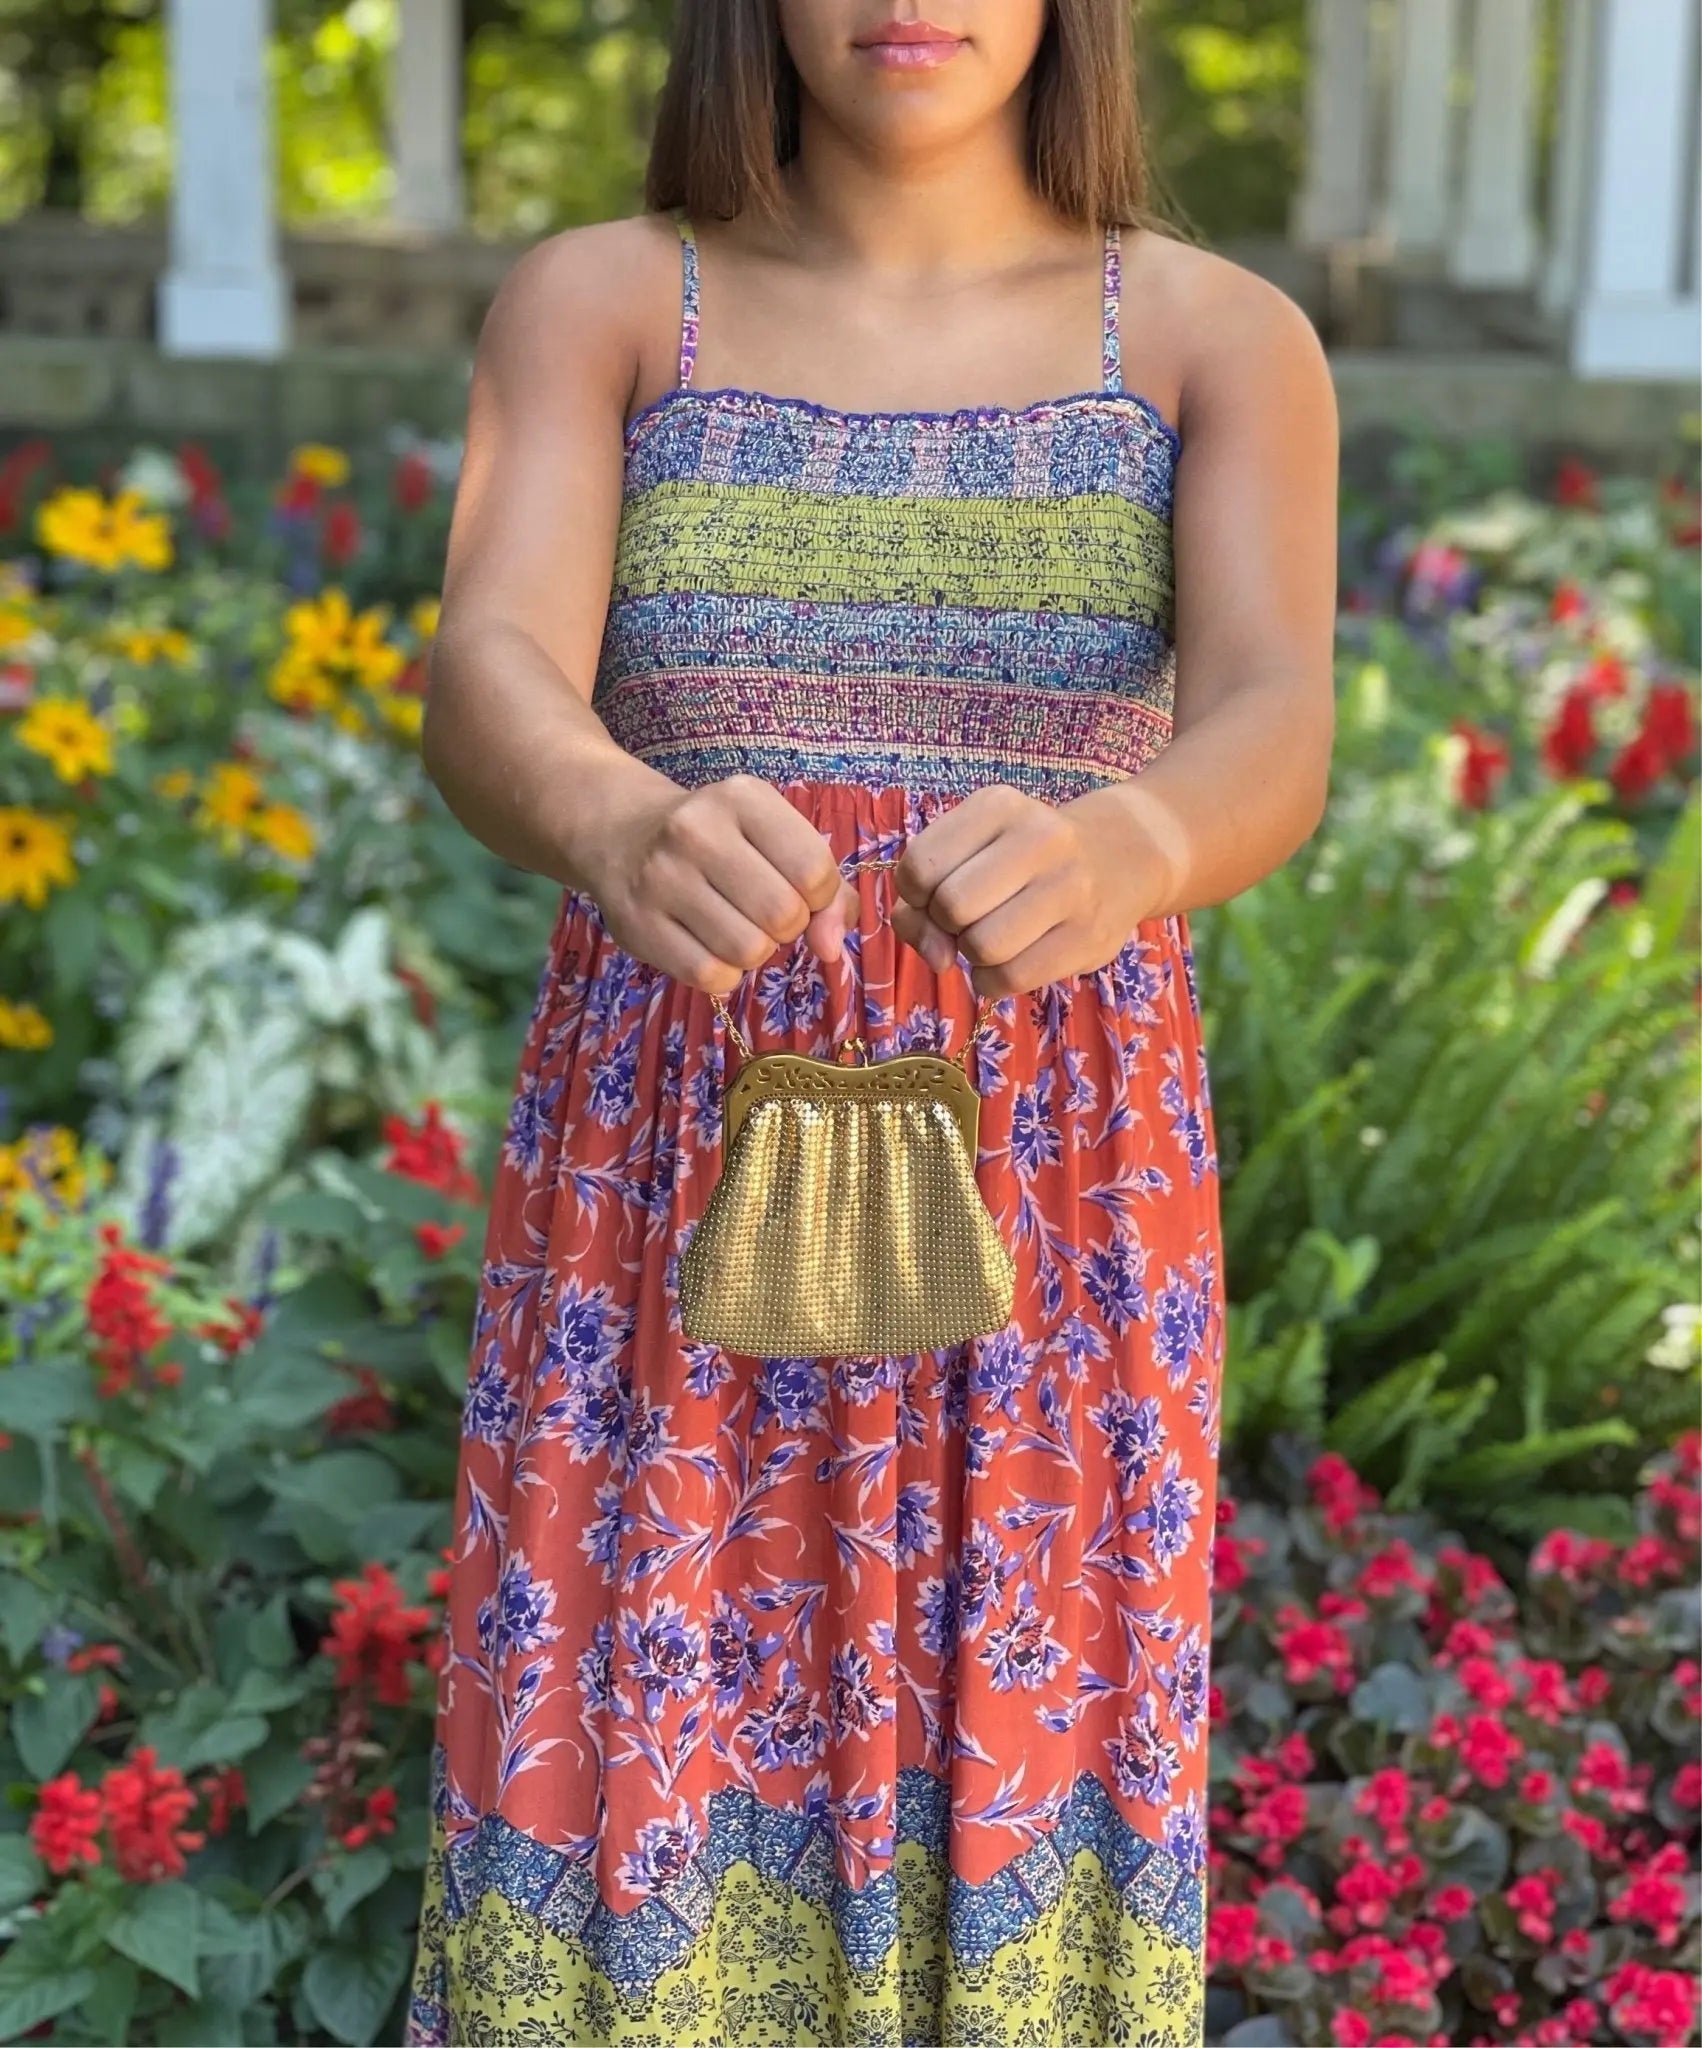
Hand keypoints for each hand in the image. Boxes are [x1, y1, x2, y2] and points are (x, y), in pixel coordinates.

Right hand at [583, 773, 858, 994]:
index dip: (820, 897)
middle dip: (788, 926)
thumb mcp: (776, 838)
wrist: (622, 834)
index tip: (798, 890)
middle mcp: (696, 831)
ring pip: (749, 951)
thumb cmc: (719, 840)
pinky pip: (710, 976)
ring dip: (756, 952)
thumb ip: (827, 889)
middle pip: (784, 915)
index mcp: (741, 798)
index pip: (814, 870)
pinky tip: (711, 947)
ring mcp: (661, 878)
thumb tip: (832, 948)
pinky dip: (724, 975)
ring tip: (737, 927)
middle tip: (763, 911)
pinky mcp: (638, 925)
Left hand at [890, 784, 1178, 997]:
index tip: (937, 893)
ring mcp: (1071, 889)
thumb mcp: (973, 849)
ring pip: (982, 947)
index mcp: (999, 807)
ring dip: (973, 955)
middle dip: (946, 924)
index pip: (921, 864)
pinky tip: (1007, 963)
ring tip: (992, 939)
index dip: (915, 893)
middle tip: (969, 919)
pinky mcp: (1089, 938)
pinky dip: (993, 981)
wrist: (1126, 855)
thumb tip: (938, 957)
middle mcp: (1039, 838)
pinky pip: (1012, 978)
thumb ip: (922, 899)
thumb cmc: (1026, 858)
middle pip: (951, 906)